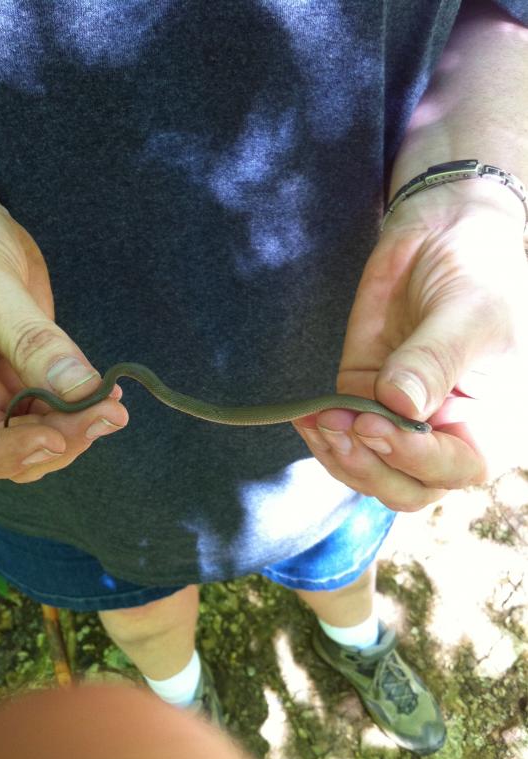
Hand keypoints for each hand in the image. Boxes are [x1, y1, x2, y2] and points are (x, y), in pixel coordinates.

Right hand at [0, 166, 127, 484]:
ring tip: (110, 407)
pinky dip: (75, 411)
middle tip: (104, 418)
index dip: (0, 456)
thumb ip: (31, 342)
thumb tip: (83, 392)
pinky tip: (103, 397)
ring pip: (25, 437)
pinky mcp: (8, 381)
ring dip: (71, 430)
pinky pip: (44, 411)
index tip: (53, 439)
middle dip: (51, 442)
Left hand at [294, 182, 527, 509]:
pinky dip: (323, 436)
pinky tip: (306, 417)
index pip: (457, 467)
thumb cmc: (476, 270)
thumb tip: (399, 405)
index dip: (416, 458)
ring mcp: (401, 420)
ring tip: (320, 421)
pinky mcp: (364, 400)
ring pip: (369, 470)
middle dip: (370, 467)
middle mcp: (445, 432)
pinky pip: (343, 438)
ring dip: (340, 456)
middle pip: (408, 486)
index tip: (376, 425)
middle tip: (342, 427)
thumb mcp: (468, 312)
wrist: (443, 235)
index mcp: (490, 423)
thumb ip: (435, 360)